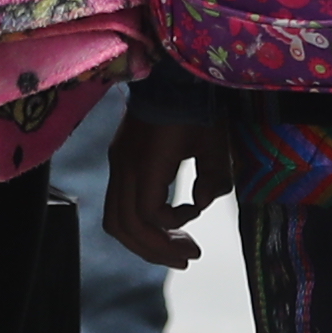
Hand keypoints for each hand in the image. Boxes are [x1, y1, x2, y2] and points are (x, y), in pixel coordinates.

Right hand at [101, 113, 236, 268]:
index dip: (173, 223)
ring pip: (116, 218)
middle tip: (187, 259)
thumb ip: (213, 179)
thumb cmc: (197, 106)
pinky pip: (119, 203)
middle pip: (124, 225)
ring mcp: (117, 163)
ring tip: (173, 249)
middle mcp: (124, 167)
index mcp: (146, 163)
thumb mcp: (215, 144)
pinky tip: (165, 219)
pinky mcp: (120, 160)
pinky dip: (140, 221)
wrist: (171, 73)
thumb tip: (200, 203)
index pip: (148, 213)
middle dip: (156, 250)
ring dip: (144, 240)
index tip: (196, 216)